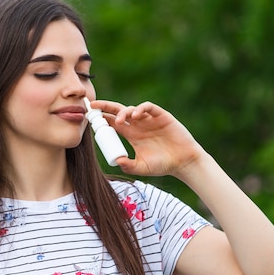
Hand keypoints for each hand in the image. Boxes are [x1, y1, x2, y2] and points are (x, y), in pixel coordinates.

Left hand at [90, 100, 205, 176]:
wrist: (183, 162)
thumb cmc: (163, 165)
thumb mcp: (142, 167)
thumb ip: (129, 165)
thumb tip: (116, 161)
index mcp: (131, 135)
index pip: (113, 123)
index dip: (103, 119)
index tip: (90, 118)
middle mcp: (138, 125)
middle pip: (119, 111)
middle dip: (106, 107)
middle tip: (93, 106)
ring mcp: (149, 119)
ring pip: (132, 109)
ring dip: (123, 112)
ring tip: (119, 120)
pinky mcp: (161, 116)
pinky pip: (148, 107)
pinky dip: (140, 109)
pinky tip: (134, 116)